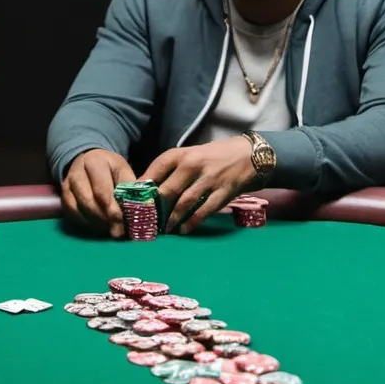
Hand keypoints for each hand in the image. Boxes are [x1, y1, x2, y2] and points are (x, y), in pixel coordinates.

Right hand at [62, 149, 134, 237]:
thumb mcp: (123, 170)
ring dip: (95, 222)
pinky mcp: (63, 197)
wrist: (89, 162)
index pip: (101, 190)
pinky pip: (72, 214)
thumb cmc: (110, 168)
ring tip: (110, 228)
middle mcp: (76, 173)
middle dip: (104, 218)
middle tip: (118, 230)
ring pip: (78, 209)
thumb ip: (130, 186)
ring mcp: (67, 186)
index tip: (121, 220)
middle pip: (88, 201)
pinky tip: (99, 226)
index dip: (111, 208)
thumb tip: (139, 205)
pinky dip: (86, 223)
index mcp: (94, 162)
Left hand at [141, 136, 257, 234]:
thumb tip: (151, 188)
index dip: (145, 183)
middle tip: (148, 221)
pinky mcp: (223, 192)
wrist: (249, 154)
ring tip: (165, 229)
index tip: (136, 198)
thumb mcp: (193, 154)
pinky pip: (204, 210)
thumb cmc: (215, 156)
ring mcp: (209, 179)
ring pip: (184, 203)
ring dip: (172, 218)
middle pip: (168, 189)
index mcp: (184, 154)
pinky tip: (184, 229)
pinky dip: (192, 222)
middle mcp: (194, 164)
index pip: (158, 167)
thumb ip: (175, 169)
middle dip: (156, 208)